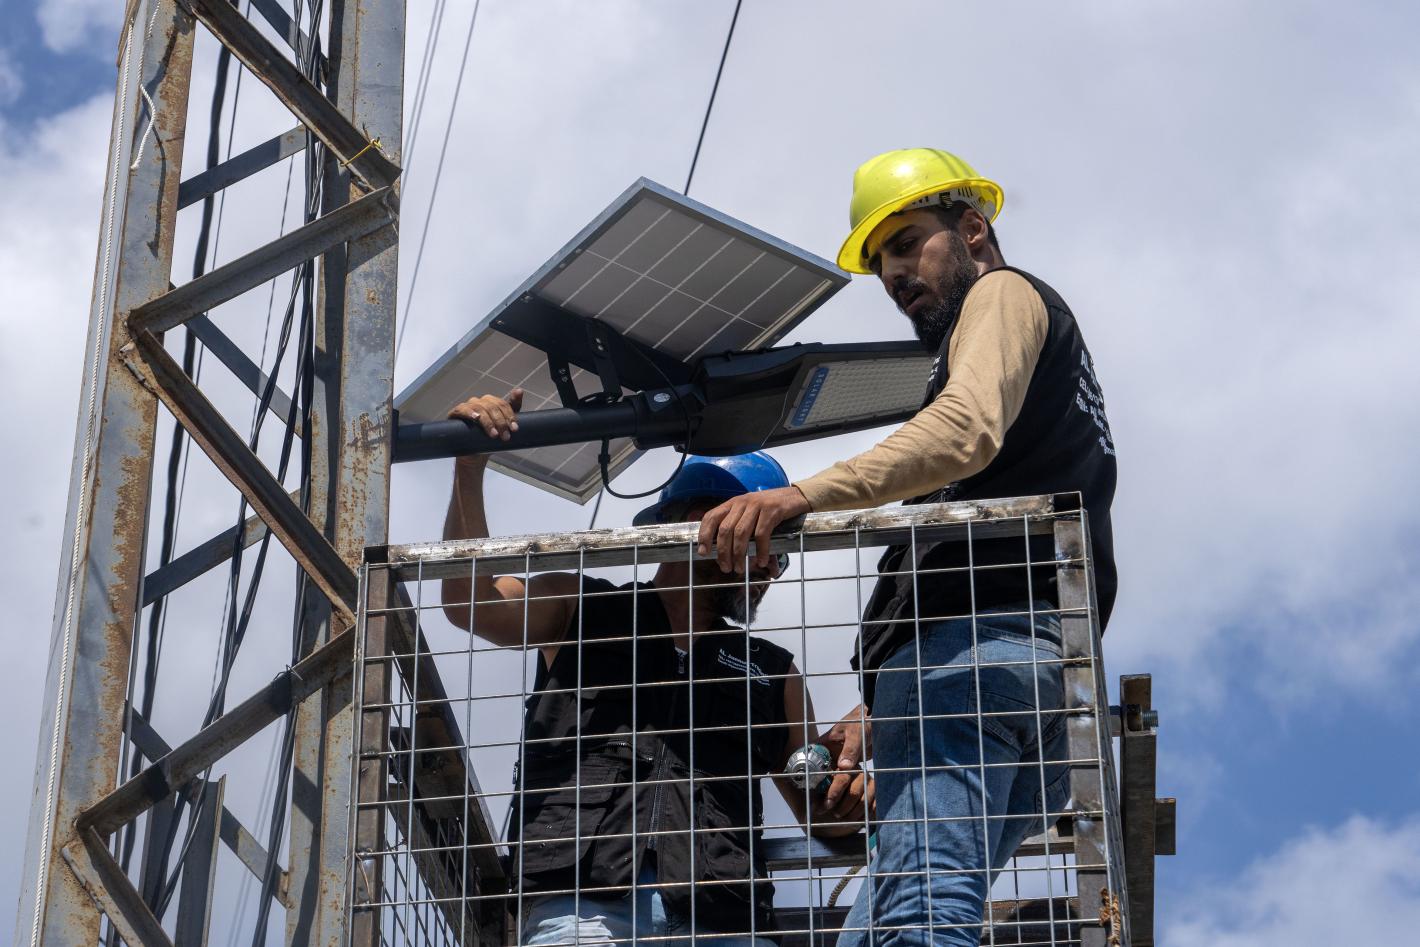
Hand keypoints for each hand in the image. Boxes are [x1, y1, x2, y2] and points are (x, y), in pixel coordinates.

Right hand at [448, 388, 522, 444]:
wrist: (475, 454)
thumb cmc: (490, 438)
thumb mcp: (504, 424)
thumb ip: (513, 407)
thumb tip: (520, 390)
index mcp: (491, 402)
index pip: (502, 404)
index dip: (509, 415)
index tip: (515, 429)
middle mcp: (479, 402)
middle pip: (492, 406)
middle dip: (501, 422)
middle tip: (505, 437)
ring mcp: (467, 406)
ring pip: (479, 408)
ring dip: (488, 422)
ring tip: (494, 435)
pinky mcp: (455, 413)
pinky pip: (462, 409)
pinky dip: (470, 413)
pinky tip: (476, 418)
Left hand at [695, 486, 810, 572]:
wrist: (797, 496)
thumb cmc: (771, 508)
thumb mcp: (750, 512)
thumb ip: (737, 524)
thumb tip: (725, 552)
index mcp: (733, 503)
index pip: (711, 516)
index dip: (704, 535)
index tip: (703, 553)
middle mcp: (742, 502)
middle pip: (725, 529)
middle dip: (723, 552)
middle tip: (725, 567)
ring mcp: (757, 505)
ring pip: (741, 533)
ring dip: (738, 554)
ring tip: (740, 568)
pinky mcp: (772, 510)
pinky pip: (762, 534)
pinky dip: (760, 550)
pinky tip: (761, 561)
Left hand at [812, 768, 873, 825]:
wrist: (839, 788)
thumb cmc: (826, 785)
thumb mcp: (820, 781)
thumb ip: (818, 783)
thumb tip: (812, 793)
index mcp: (846, 765)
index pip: (843, 778)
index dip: (834, 793)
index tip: (827, 805)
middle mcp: (861, 773)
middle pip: (854, 793)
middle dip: (841, 807)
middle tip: (833, 814)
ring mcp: (871, 785)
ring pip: (863, 803)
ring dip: (850, 814)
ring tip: (840, 817)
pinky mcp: (877, 796)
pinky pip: (873, 809)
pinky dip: (862, 816)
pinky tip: (853, 820)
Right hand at [820, 704, 871, 810]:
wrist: (874, 722)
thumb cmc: (862, 723)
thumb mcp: (856, 732)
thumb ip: (851, 748)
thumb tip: (843, 766)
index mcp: (822, 745)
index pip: (811, 764)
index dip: (810, 781)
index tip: (812, 796)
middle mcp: (826, 755)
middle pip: (820, 777)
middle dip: (822, 793)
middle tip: (823, 809)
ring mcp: (835, 762)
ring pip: (830, 782)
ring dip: (833, 796)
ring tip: (835, 812)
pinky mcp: (845, 768)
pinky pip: (842, 782)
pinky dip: (844, 793)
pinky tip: (846, 804)